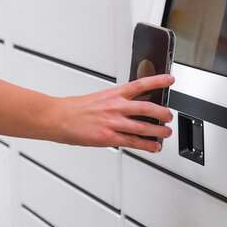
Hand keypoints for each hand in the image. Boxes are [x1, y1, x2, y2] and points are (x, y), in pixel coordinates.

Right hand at [51, 74, 174, 151]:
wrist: (57, 118)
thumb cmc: (74, 109)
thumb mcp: (98, 98)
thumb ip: (115, 102)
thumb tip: (130, 107)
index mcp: (113, 94)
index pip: (140, 84)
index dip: (157, 81)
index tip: (170, 79)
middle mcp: (115, 107)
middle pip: (146, 108)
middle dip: (162, 113)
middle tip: (169, 116)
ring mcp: (112, 123)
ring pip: (143, 127)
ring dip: (158, 131)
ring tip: (166, 133)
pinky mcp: (108, 138)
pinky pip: (132, 142)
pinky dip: (146, 145)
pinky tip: (154, 147)